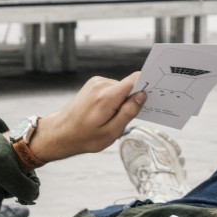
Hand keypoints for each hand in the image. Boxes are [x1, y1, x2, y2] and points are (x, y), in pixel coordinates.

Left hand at [29, 72, 144, 163]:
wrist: (61, 133)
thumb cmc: (85, 137)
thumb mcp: (111, 132)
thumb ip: (128, 113)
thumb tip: (142, 96)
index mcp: (107, 97)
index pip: (135, 80)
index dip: (147, 84)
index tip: (156, 93)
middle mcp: (101, 85)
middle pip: (129, 86)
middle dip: (133, 100)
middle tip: (127, 118)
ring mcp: (96, 82)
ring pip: (121, 88)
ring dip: (123, 101)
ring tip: (112, 118)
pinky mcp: (94, 84)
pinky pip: (113, 88)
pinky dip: (115, 99)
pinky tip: (106, 113)